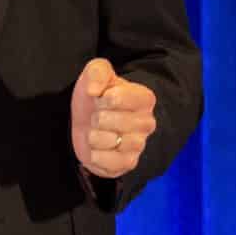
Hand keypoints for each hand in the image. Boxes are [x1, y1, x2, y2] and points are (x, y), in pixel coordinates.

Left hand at [70, 57, 157, 178]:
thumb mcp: (95, 74)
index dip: (101, 98)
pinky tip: (97, 149)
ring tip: (98, 132)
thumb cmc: (96, 97)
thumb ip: (97, 71)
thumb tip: (94, 90)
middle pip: (109, 120)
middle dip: (96, 118)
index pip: (116, 98)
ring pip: (109, 141)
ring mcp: (140, 144)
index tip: (102, 99)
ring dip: (94, 137)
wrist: (87, 124)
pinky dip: (96, 156)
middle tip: (99, 118)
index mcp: (145, 98)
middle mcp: (147, 122)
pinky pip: (110, 162)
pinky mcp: (129, 163)